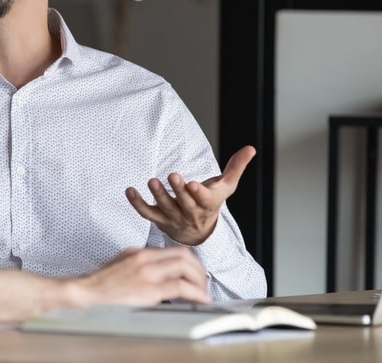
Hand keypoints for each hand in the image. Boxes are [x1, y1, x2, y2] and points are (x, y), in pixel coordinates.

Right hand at [74, 247, 209, 305]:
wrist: (84, 293)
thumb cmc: (99, 286)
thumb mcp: (120, 267)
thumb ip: (138, 267)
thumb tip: (155, 276)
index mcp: (138, 253)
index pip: (173, 250)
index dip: (190, 262)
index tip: (195, 273)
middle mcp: (144, 258)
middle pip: (184, 254)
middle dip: (199, 269)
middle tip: (203, 282)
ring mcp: (147, 272)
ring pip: (186, 267)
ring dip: (200, 280)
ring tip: (203, 292)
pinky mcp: (148, 289)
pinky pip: (181, 287)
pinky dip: (196, 293)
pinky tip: (201, 300)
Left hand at [125, 145, 255, 245]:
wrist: (199, 233)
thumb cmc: (211, 203)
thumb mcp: (226, 186)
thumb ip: (236, 167)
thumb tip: (251, 148)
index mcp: (208, 204)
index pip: (205, 200)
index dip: (199, 193)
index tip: (193, 184)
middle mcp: (191, 213)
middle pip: (184, 203)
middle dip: (178, 191)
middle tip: (172, 176)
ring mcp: (174, 218)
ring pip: (165, 208)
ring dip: (158, 195)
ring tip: (152, 181)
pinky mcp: (159, 219)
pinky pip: (147, 213)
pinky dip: (137, 203)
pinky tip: (130, 190)